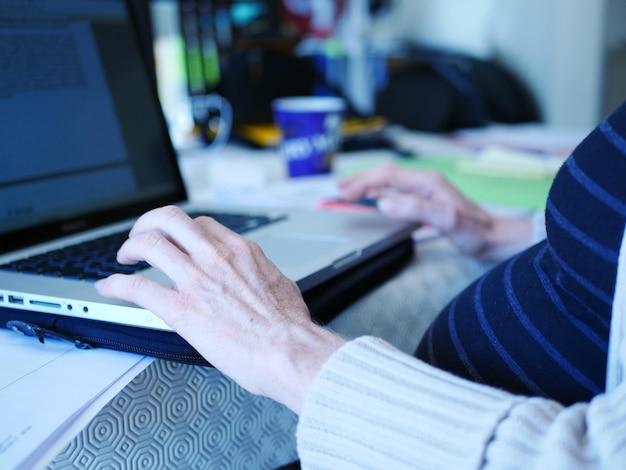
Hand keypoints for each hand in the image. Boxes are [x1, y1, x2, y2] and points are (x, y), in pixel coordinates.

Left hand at [95, 205, 345, 412]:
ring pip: (149, 244)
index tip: (175, 240)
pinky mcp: (180, 309)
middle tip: (141, 236)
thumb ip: (259, 276)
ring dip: (129, 247)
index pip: (201, 225)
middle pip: (169, 219)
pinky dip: (116, 285)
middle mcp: (215, 257)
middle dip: (148, 223)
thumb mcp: (279, 284)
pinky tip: (109, 287)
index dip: (181, 231)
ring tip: (124, 258)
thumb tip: (258, 280)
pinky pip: (137, 287)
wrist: (289, 350)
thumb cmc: (290, 326)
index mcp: (240, 251)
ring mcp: (196, 280)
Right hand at [339, 163, 532, 260]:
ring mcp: (426, 190)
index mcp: (427, 182)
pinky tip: (373, 198)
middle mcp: (425, 181)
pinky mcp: (427, 199)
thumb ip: (417, 210)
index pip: (387, 175)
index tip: (345, 194)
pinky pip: (397, 189)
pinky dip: (379, 191)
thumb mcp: (447, 221)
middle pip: (386, 173)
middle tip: (339, 190)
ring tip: (349, 190)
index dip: (363, 182)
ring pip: (390, 180)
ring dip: (368, 183)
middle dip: (360, 178)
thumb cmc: (474, 231)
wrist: (495, 238)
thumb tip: (385, 203)